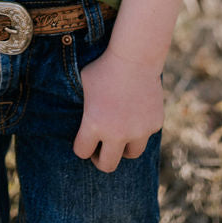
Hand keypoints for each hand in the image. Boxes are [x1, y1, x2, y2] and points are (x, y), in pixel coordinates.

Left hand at [72, 46, 163, 172]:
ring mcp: (138, 130)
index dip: (82, 146)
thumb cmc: (103, 67)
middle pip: (107, 165)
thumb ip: (81, 107)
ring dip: (123, 148)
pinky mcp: (154, 124)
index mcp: (93, 124)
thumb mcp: (83, 84)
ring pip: (130, 154)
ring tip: (120, 136)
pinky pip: (145, 135)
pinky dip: (140, 129)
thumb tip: (67, 117)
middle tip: (101, 151)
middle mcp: (116, 133)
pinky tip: (136, 114)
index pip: (82, 152)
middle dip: (101, 160)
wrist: (135, 56)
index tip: (84, 141)